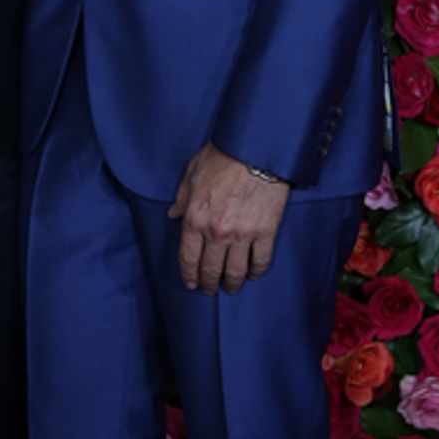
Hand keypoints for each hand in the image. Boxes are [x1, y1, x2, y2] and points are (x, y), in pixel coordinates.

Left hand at [167, 144, 290, 295]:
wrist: (256, 149)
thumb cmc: (222, 157)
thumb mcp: (192, 174)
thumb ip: (181, 198)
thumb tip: (172, 214)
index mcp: (194, 218)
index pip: (188, 258)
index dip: (189, 275)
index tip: (191, 284)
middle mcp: (216, 232)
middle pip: (211, 269)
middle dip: (210, 283)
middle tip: (211, 290)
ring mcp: (242, 234)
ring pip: (236, 271)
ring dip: (233, 284)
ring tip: (232, 288)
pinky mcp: (266, 231)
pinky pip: (261, 260)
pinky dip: (257, 271)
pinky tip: (254, 275)